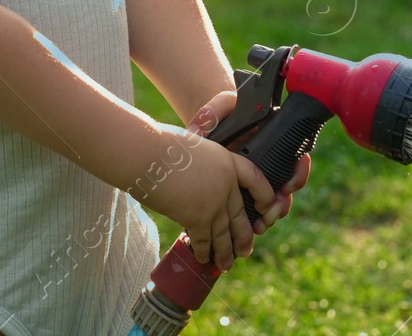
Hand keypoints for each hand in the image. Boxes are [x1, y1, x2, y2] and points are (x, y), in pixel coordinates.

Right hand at [138, 120, 274, 271]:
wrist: (146, 154)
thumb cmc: (161, 146)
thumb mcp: (193, 147)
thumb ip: (204, 166)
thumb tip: (200, 182)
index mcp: (227, 160)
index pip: (256, 178)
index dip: (264, 194)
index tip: (263, 207)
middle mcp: (226, 183)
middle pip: (240, 215)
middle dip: (243, 237)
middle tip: (245, 249)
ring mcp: (214, 202)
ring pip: (224, 234)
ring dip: (225, 252)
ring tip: (225, 264)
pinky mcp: (198, 217)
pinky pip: (204, 240)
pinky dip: (203, 251)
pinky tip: (202, 258)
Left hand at [187, 90, 311, 235]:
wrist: (209, 125)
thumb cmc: (219, 113)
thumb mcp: (218, 106)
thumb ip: (213, 112)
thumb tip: (199, 132)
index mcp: (272, 142)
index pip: (296, 160)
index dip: (298, 174)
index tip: (287, 186)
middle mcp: (270, 163)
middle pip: (287, 188)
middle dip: (281, 204)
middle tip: (270, 212)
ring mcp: (257, 180)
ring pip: (273, 204)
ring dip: (270, 216)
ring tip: (258, 226)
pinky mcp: (244, 192)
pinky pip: (255, 210)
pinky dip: (254, 220)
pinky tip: (245, 228)